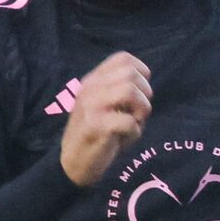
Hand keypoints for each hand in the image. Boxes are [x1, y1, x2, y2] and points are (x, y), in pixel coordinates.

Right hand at [59, 51, 152, 187]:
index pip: (123, 58)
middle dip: (145, 95)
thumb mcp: (105, 105)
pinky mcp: (96, 126)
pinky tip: (124, 140)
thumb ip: (120, 90)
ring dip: (142, 111)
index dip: (142, 73)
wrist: (73, 163)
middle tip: (138, 113)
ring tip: (134, 123)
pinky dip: (135, 133)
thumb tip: (146, 85)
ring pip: (130, 92)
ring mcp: (91, 106)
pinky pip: (129, 122)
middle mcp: (90, 88)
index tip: (141, 93)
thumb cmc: (96, 134)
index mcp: (93, 80)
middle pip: (131, 74)